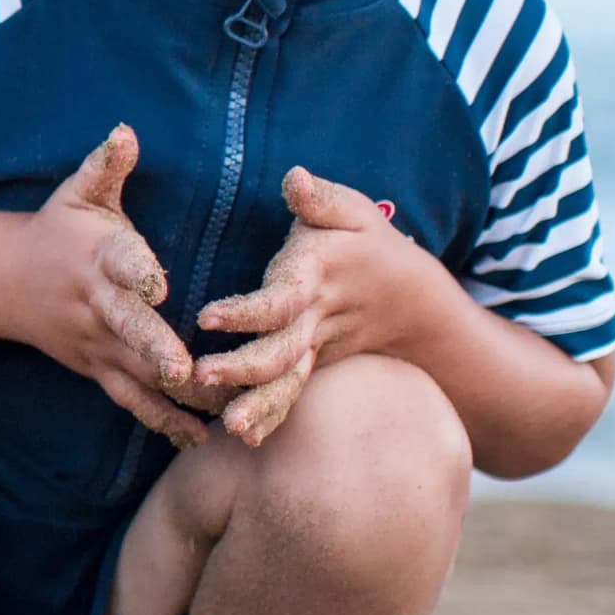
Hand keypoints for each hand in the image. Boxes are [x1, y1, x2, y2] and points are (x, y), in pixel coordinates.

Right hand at [19, 127, 203, 446]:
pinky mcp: (98, 369)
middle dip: (155, 349)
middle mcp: (97, 305)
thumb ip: (105, 166)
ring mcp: (96, 342)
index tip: (156, 283)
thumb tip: (125, 131)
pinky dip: (163, 420)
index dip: (137, 272)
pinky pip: (131, 400)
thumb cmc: (58, 229)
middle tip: (183, 368)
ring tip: (218, 411)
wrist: (6, 281)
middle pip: (127, 329)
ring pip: (136, 373)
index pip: (118, 263)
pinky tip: (198, 436)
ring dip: (174, 394)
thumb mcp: (78, 193)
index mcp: (98, 257)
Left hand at [189, 167, 428, 446]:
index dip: (247, 310)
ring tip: (228, 427)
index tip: (208, 317)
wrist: (414, 301)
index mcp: (315, 277)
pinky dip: (272, 417)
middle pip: (281, 351)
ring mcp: (316, 349)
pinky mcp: (313, 366)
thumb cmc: (369, 243)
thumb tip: (294, 176)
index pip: (280, 299)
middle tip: (201, 377)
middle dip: (242, 368)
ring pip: (287, 382)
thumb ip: (319, 199)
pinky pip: (292, 395)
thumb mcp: (353, 211)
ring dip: (259, 405)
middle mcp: (314, 319)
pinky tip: (244, 438)